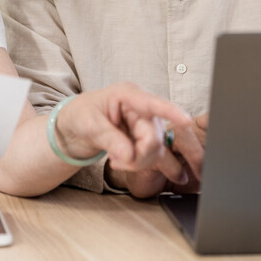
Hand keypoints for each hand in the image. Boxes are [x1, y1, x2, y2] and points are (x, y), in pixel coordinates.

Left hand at [52, 83, 200, 184]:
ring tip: (115, 161)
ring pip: (156, 150)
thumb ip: (109, 139)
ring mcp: (146, 124)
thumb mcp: (90, 125)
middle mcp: (142, 108)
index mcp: (127, 95)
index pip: (152, 103)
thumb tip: (128, 155)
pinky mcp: (146, 138)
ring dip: (138, 162)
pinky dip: (139, 164)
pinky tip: (121, 162)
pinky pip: (154, 156)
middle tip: (115, 161)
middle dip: (138, 155)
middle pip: (153, 137)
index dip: (170, 112)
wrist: (75, 125)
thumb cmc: (80, 114)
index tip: (186, 120)